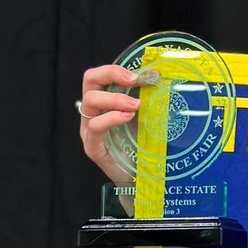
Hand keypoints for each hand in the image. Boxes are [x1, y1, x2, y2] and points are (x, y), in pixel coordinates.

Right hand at [78, 64, 141, 183]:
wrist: (142, 177)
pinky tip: (128, 117)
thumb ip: (147, 97)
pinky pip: (94, 128)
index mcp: (103, 102)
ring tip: (136, 105)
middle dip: (111, 76)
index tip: (137, 74)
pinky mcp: (93, 148)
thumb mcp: (146, 116)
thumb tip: (158, 75)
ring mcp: (89, 131)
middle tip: (133, 81)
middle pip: (89, 84)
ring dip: (114, 99)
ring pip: (89, 103)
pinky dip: (111, 118)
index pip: (96, 77)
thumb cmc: (143, 145)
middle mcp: (92, 114)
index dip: (113, 70)